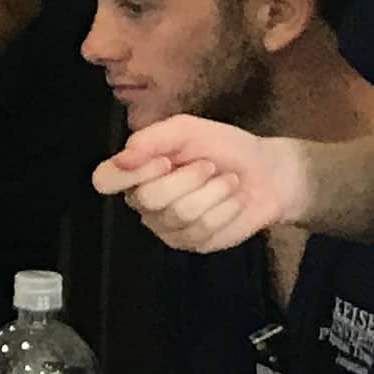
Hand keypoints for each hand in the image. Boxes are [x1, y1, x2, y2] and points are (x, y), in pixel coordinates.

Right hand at [95, 115, 309, 255]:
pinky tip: (234, 201)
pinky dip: (225, 209)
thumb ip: (152, 137)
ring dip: (213, 192)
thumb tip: (123, 155)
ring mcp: (168, 227)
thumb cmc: (225, 148)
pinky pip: (202, 229)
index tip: (165, 160)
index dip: (130, 173)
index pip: (105, 180)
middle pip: (148, 198)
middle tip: (209, 166)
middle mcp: (145, 203)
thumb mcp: (188, 130)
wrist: (268, 173)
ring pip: (179, 214)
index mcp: (137, 172)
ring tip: (227, 181)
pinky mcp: (193, 243)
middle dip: (188, 178)